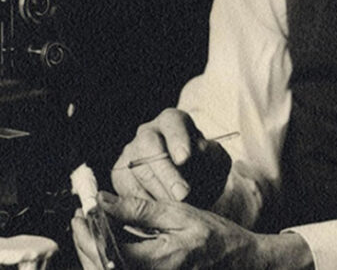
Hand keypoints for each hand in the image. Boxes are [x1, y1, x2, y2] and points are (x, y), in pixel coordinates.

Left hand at [72, 192, 313, 269]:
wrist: (240, 263)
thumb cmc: (214, 236)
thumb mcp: (178, 214)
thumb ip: (138, 209)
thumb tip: (103, 201)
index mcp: (157, 262)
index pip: (106, 251)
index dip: (86, 233)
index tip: (81, 213)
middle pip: (101, 268)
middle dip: (84, 245)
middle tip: (81, 221)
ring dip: (94, 254)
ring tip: (92, 229)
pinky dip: (109, 261)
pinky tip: (111, 244)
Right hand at [112, 109, 230, 208]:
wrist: (190, 189)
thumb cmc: (204, 171)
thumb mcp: (216, 162)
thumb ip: (213, 156)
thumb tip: (199, 151)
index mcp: (173, 122)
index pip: (173, 123)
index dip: (177, 140)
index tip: (185, 158)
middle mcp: (148, 133)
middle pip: (148, 145)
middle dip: (166, 172)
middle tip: (182, 194)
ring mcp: (130, 153)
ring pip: (137, 170)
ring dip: (158, 192)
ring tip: (177, 209)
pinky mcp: (120, 175)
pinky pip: (127, 191)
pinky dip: (145, 205)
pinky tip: (160, 214)